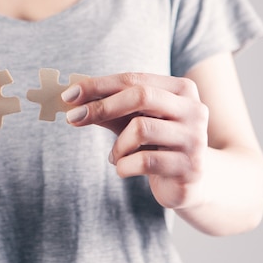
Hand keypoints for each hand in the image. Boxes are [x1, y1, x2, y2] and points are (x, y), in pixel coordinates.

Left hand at [62, 73, 209, 209]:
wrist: (193, 182)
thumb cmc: (157, 143)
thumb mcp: (132, 121)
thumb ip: (108, 108)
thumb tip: (72, 98)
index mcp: (181, 89)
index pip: (133, 79)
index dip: (98, 85)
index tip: (68, 95)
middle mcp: (194, 109)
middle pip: (141, 96)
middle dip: (102, 106)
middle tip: (73, 118)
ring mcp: (194, 138)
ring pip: (140, 129)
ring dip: (117, 145)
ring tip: (116, 155)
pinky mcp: (189, 167)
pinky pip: (143, 161)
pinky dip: (123, 166)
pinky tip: (124, 168)